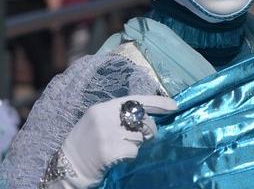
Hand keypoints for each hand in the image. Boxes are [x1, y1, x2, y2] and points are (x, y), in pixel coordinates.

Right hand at [57, 95, 176, 187]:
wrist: (64, 169)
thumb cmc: (85, 144)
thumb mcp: (99, 122)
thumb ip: (119, 115)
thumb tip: (147, 115)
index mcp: (103, 107)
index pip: (136, 100)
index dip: (158, 103)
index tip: (175, 106)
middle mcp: (105, 117)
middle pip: (142, 119)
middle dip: (148, 129)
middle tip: (143, 137)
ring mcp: (107, 134)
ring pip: (139, 137)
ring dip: (136, 144)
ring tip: (121, 147)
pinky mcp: (109, 152)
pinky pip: (133, 151)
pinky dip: (130, 156)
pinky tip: (117, 157)